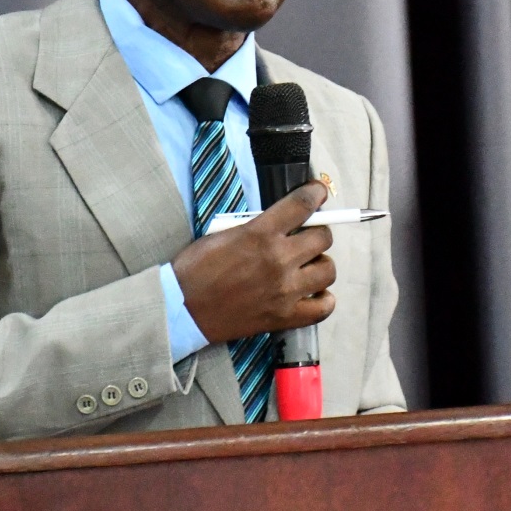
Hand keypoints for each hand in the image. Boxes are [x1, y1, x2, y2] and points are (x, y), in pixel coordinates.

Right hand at [171, 180, 336, 343]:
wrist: (181, 307)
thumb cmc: (196, 267)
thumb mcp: (223, 232)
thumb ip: (258, 225)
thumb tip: (286, 220)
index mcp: (260, 233)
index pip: (303, 204)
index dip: (317, 193)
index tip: (319, 193)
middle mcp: (278, 260)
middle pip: (322, 237)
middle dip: (316, 232)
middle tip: (305, 237)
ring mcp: (285, 291)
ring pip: (328, 270)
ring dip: (320, 264)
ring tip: (306, 267)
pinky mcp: (285, 317)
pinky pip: (323, 307)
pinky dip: (323, 299)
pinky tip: (310, 292)